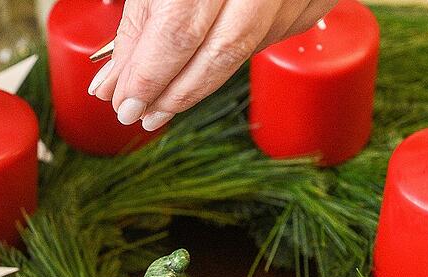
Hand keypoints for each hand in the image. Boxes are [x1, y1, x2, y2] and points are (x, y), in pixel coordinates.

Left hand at [89, 0, 337, 130]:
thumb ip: (138, 25)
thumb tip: (115, 82)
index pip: (177, 33)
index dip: (150, 77)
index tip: (125, 104)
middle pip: (218, 53)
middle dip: (175, 94)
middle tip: (144, 115)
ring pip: (244, 52)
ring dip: (200, 84)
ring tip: (166, 100)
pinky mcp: (312, 0)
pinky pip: (269, 40)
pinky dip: (232, 57)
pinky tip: (207, 64)